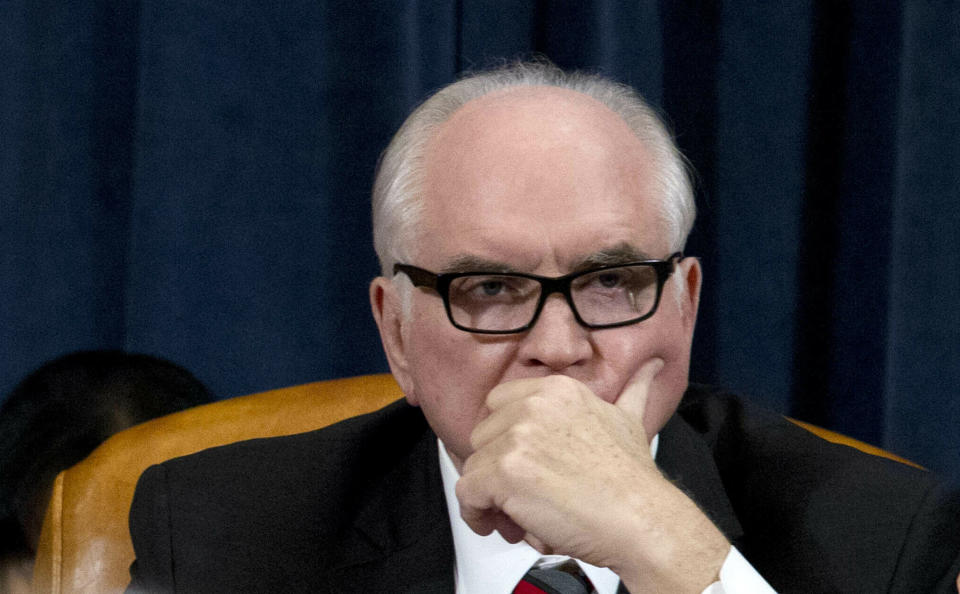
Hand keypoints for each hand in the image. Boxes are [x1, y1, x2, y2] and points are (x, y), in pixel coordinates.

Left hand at [455, 359, 728, 591]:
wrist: (641, 519)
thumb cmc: (633, 481)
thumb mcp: (631, 420)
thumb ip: (632, 391)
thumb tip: (651, 367)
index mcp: (557, 390)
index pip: (500, 404)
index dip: (505, 437)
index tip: (520, 461)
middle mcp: (534, 406)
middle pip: (483, 436)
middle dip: (496, 468)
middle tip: (522, 495)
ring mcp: (517, 438)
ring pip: (474, 467)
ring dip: (491, 496)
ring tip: (522, 517)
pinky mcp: (504, 472)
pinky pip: (467, 492)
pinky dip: (476, 514)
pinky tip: (501, 526)